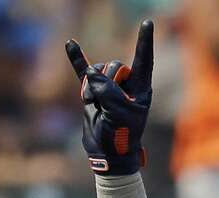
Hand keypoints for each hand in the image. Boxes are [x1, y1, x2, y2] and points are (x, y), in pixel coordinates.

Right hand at [65, 20, 153, 175]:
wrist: (108, 153)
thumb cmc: (121, 135)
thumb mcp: (119, 113)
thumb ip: (108, 91)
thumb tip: (91, 72)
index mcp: (140, 88)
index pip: (144, 59)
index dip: (144, 41)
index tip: (147, 22)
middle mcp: (126, 84)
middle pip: (115, 66)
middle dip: (106, 81)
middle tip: (106, 104)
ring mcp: (108, 87)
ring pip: (98, 72)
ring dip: (92, 89)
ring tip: (95, 106)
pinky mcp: (93, 92)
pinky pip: (83, 72)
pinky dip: (77, 59)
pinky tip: (70, 44)